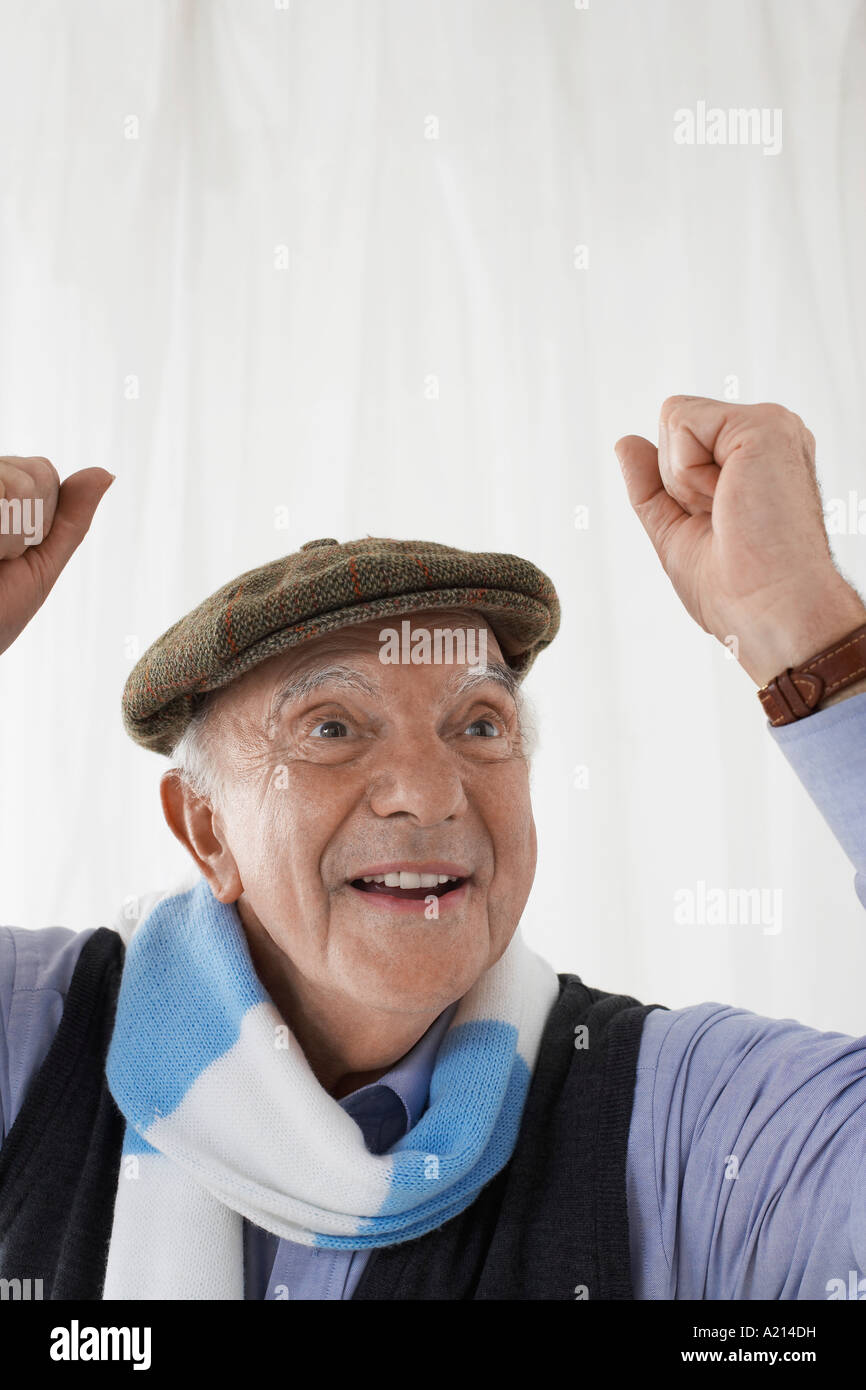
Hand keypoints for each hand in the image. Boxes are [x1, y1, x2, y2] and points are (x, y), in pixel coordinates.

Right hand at [0, 456, 113, 655]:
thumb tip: (105, 473)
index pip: (42, 470)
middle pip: (30, 475)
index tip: (18, 548)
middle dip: (28, 524)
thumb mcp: (43, 561)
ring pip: (15, 484)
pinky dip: (1, 535)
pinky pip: (2, 495)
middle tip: (1, 556)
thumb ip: (70, 518)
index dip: (43, 515)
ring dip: (9, 534)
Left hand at [615, 397, 865, 686]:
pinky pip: (680, 421)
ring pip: (674, 418)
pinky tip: (728, 498)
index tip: (718, 525)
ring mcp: (769, 425)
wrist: (768, 611)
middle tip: (724, 521)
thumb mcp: (676, 530)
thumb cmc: (735, 588)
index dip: (676, 488)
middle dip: (676, 482)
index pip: (681, 439)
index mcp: (753, 458)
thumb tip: (626, 442)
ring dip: (684, 480)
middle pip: (673, 425)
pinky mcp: (764, 424)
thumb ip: (652, 485)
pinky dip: (687, 472)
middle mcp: (766, 436)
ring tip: (729, 511)